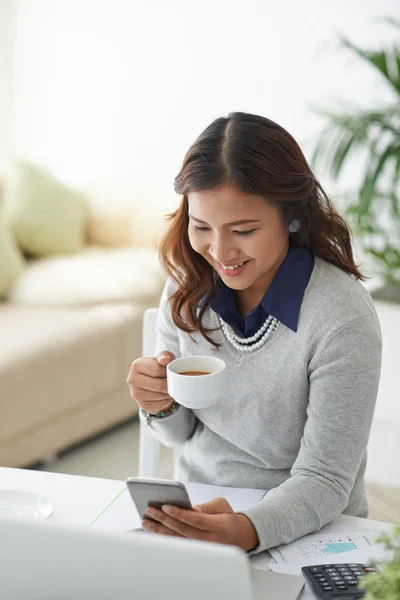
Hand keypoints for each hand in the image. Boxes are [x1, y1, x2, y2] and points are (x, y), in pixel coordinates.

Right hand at [127, 351, 175, 413]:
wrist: (152, 380)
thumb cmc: (158, 366)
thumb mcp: (162, 358)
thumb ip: (165, 355)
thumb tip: (165, 359)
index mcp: (136, 366)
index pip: (157, 370)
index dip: (167, 371)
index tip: (170, 371)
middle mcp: (132, 380)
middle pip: (159, 385)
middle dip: (170, 384)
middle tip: (174, 381)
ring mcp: (136, 394)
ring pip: (160, 396)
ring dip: (169, 393)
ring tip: (170, 387)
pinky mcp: (142, 405)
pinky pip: (160, 405)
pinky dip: (167, 401)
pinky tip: (165, 394)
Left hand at [142, 497, 258, 551]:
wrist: (239, 536)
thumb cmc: (228, 517)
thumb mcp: (221, 505)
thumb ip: (205, 506)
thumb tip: (188, 508)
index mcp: (218, 526)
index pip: (195, 520)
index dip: (179, 513)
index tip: (165, 506)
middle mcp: (210, 540)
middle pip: (183, 530)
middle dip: (164, 520)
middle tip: (150, 510)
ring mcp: (202, 548)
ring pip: (177, 540)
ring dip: (159, 530)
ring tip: (146, 520)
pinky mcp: (196, 551)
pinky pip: (178, 544)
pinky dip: (164, 537)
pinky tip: (153, 530)